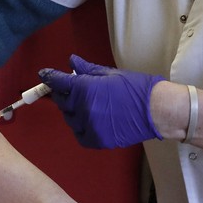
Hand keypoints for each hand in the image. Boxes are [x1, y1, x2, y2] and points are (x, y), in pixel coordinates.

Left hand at [38, 54, 165, 148]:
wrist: (158, 111)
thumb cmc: (137, 89)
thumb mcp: (110, 74)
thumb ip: (87, 69)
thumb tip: (72, 61)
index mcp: (85, 89)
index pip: (58, 82)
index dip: (49, 77)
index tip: (44, 75)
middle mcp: (83, 109)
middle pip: (61, 101)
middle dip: (63, 94)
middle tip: (70, 90)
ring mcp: (89, 126)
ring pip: (69, 118)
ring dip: (73, 111)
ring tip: (87, 105)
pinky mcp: (96, 141)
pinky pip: (79, 134)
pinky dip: (81, 127)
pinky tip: (91, 120)